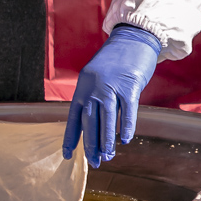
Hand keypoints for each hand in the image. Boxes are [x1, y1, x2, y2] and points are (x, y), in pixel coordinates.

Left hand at [63, 24, 161, 165]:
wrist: (132, 38)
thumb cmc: (115, 61)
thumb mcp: (96, 77)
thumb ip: (93, 97)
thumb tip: (94, 124)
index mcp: (83, 87)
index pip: (73, 118)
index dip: (70, 137)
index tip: (68, 155)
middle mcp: (94, 88)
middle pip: (90, 122)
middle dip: (91, 145)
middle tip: (94, 162)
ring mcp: (111, 87)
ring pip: (107, 120)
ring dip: (107, 140)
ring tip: (107, 156)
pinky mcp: (129, 85)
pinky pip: (127, 110)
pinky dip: (126, 126)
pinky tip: (126, 139)